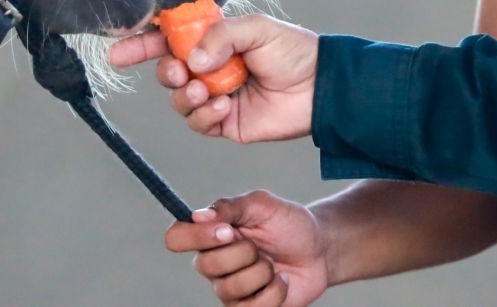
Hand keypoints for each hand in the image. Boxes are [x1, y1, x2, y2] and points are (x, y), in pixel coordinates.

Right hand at [108, 12, 318, 142]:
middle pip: (168, 71)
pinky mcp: (225, 123)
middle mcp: (212, 68)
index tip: (118, 53)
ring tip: (206, 91)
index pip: (170, 40)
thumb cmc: (295, 52)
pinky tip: (223, 107)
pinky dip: (204, 116)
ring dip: (186, 97)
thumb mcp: (257, 29)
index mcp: (216, 40)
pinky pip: (199, 123)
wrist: (321, 88)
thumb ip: (221, 36)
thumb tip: (192, 59)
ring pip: (179, 100)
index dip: (142, 45)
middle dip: (166, 72)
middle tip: (181, 71)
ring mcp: (216, 95)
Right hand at [166, 191, 329, 306]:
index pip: (176, 238)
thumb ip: (231, 207)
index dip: (196, 237)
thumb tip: (197, 215)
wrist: (320, 249)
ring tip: (274, 264)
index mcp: (211, 235)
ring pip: (230, 288)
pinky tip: (282, 280)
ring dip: (262, 272)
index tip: (228, 231)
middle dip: (243, 253)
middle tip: (260, 246)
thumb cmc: (289, 224)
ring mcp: (229, 290)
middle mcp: (214, 265)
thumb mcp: (263, 205)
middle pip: (205, 266)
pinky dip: (275, 291)